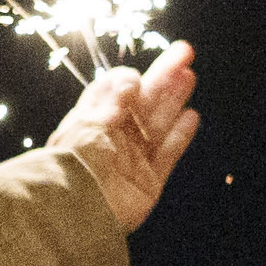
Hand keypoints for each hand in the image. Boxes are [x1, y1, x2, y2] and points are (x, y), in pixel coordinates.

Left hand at [49, 39, 199, 232]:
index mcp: (90, 123)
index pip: (113, 92)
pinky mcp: (149, 182)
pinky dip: (180, 136)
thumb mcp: (89, 126)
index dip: (127, 79)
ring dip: (174, 99)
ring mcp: (132, 160)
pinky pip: (168, 154)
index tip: (135, 77)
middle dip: (163, 76)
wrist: (75, 213)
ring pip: (158, 123)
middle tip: (184, 52)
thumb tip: (131, 79)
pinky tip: (191, 116)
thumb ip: (113, 101)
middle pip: (143, 101)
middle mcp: (113, 139)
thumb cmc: (74, 166)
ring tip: (189, 75)